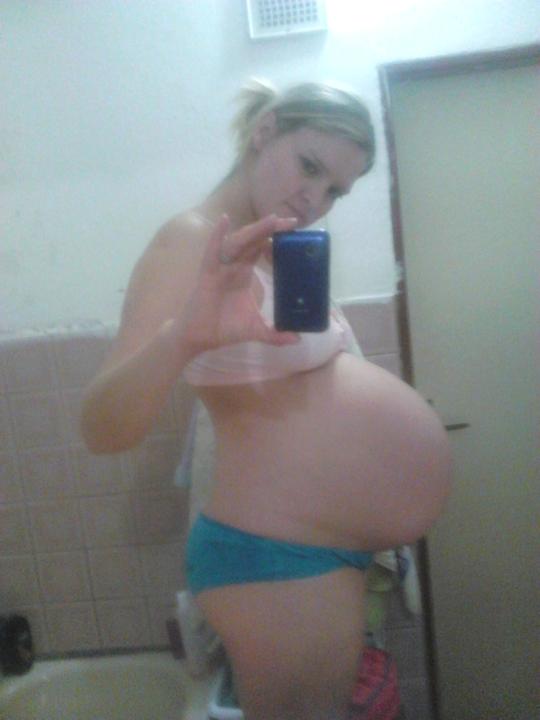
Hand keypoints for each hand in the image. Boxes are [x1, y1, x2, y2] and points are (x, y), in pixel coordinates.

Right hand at [179, 214, 299, 353]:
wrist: (200, 338)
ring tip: (272, 220)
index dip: (275, 238)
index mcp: (244, 272)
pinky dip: (217, 235)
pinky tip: (224, 220)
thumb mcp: (256, 329)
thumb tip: (298, 339)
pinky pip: (212, 251)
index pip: (261, 248)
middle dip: (271, 229)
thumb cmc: (224, 328)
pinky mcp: (207, 273)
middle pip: (253, 240)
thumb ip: (276, 334)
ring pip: (238, 242)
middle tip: (292, 221)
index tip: (295, 232)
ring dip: (254, 230)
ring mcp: (219, 267)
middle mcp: (232, 265)